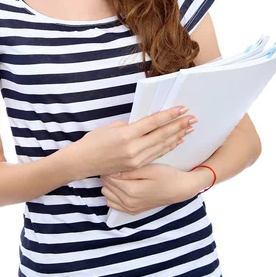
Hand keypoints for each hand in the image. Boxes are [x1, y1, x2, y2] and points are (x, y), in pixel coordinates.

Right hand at [72, 105, 196, 177]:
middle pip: (161, 135)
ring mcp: (135, 160)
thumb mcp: (112, 127)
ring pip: (161, 146)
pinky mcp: (136, 166)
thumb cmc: (94, 141)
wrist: (83, 162)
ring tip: (188, 129)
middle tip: (192, 119)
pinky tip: (176, 142)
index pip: (153, 122)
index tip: (182, 109)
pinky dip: (167, 147)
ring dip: (176, 136)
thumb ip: (131, 125)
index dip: (169, 115)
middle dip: (179, 126)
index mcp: (126, 135)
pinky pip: (156, 155)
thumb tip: (146, 124)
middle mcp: (133, 148)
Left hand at [100, 163, 194, 214]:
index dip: (110, 166)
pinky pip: (113, 203)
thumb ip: (130, 171)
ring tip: (121, 175)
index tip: (115, 159)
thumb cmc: (166, 175)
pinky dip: (114, 194)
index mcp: (131, 191)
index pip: (108, 177)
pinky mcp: (132, 211)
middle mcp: (128, 203)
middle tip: (118, 165)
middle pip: (106, 186)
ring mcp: (130, 209)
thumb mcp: (150, 168)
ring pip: (107, 194)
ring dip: (110, 184)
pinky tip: (123, 185)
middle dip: (109, 175)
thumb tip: (113, 171)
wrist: (179, 189)